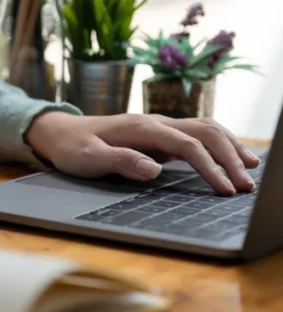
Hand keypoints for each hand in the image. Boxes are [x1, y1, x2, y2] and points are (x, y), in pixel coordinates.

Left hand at [25, 112, 260, 195]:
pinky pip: (197, 134)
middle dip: (229, 157)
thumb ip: (121, 161)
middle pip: (205, 133)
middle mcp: (156, 122)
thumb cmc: (73, 148)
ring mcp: (160, 127)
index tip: (223, 189)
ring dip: (229, 147)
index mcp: (142, 128)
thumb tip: (154, 170)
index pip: (187, 145)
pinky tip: (231, 157)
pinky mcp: (159, 135)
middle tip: (246, 185)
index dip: (209, 166)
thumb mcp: (89, 159)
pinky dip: (218, 144)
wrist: (60, 132)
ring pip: (205, 129)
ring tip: (251, 169)